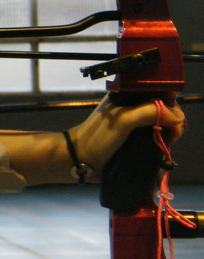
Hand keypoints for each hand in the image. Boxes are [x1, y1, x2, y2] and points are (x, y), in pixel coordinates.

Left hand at [68, 97, 186, 176]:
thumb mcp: (124, 119)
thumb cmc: (97, 137)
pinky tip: (160, 154)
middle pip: (163, 115)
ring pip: (160, 130)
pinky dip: (160, 148)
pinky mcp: (134, 144)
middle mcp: (132, 111)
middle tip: (170, 137)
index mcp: (127, 98)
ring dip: (167, 138)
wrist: (80, 160)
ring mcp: (133, 128)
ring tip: (164, 146)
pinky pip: (153, 143)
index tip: (174, 122)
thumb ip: (150, 112)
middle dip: (171, 125)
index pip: (159, 98)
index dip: (171, 108)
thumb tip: (177, 116)